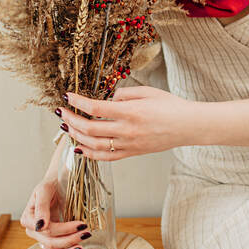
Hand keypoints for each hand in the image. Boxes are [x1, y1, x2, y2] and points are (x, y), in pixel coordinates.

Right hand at [20, 178, 91, 248]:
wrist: (57, 183)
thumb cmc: (50, 184)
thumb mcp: (44, 190)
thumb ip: (41, 207)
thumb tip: (40, 226)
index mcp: (29, 218)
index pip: (47, 230)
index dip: (65, 230)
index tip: (82, 224)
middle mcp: (33, 231)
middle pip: (50, 243)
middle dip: (69, 240)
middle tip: (87, 233)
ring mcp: (41, 238)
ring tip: (81, 248)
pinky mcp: (50, 240)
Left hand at [58, 85, 196, 159]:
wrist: (187, 126)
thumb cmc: (170, 106)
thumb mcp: (147, 91)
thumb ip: (124, 94)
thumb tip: (108, 99)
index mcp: (131, 112)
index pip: (96, 108)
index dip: (78, 102)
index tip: (67, 96)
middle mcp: (127, 131)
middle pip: (90, 128)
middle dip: (71, 120)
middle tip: (61, 112)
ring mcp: (129, 145)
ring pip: (94, 145)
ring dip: (76, 136)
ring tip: (66, 128)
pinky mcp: (132, 153)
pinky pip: (105, 157)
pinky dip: (89, 153)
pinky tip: (79, 147)